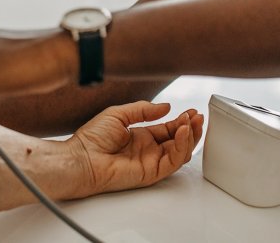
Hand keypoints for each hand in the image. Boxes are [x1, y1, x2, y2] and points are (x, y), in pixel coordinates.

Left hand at [66, 101, 203, 197]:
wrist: (81, 158)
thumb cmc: (92, 139)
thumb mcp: (119, 114)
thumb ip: (143, 110)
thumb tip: (165, 107)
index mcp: (140, 137)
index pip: (167, 129)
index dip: (180, 121)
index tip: (191, 112)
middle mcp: (148, 150)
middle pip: (177, 141)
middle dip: (190, 128)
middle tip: (198, 117)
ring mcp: (150, 162)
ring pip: (179, 152)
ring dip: (189, 137)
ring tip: (192, 122)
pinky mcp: (151, 173)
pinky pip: (172, 161)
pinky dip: (181, 147)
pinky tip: (183, 133)